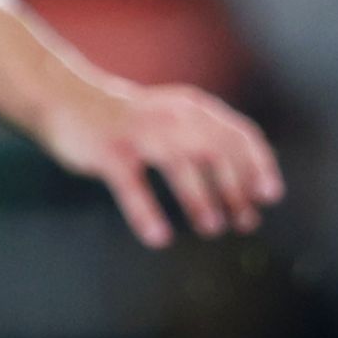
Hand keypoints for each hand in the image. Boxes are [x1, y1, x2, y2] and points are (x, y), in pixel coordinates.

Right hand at [38, 73, 282, 248]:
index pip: (238, 134)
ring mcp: (139, 132)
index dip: (258, 165)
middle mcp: (171, 116)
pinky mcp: (109, 152)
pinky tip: (159, 238)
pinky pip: (131, 185)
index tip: (270, 196)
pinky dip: (146, 213)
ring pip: (178, 164)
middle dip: (235, 188)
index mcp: (193, 109)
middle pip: (214, 150)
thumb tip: (251, 186)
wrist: (67, 99)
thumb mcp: (176, 119)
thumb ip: (210, 141)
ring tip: (213, 227)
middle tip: (245, 222)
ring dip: (200, 198)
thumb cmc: (132, 122)